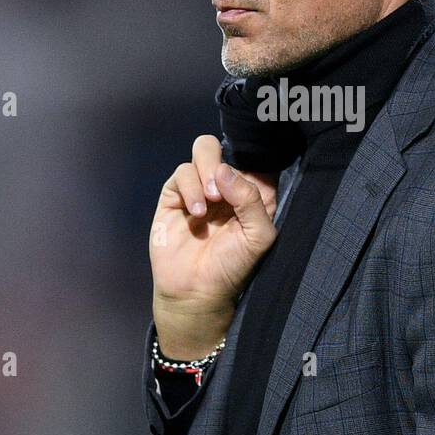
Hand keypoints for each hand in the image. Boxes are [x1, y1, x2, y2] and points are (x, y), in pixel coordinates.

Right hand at [149, 135, 276, 358]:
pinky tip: (197, 212)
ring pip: (203, 149)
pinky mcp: (175, 195)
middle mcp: (228, 184)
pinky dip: (190, 188)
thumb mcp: (258, 235)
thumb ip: (250, 199)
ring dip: (206, 172)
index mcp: (254, 191)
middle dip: (223, 159)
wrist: (197, 291)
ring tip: (209, 203)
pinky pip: (182, 173)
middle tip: (220, 189)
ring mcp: (201, 187)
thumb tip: (224, 169)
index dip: (257, 149)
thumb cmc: (233, 266)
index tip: (253, 159)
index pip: (258, 154)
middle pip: (228, 144)